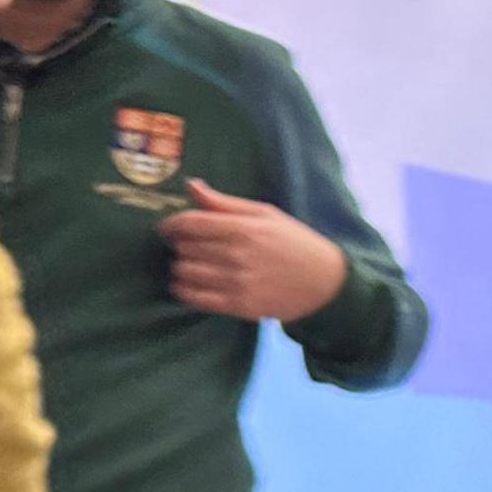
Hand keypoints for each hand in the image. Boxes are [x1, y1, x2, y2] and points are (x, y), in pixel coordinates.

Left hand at [160, 180, 347, 322]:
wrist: (324, 282)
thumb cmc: (294, 242)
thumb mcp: (265, 214)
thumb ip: (224, 203)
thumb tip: (191, 186)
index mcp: (243, 228)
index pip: (190, 223)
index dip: (170, 225)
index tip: (167, 228)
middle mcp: (237, 255)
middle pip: (184, 248)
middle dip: (180, 246)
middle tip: (188, 247)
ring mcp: (237, 282)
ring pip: (184, 272)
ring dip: (180, 268)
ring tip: (190, 265)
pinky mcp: (239, 305)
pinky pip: (195, 298)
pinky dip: (184, 290)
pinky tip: (189, 284)